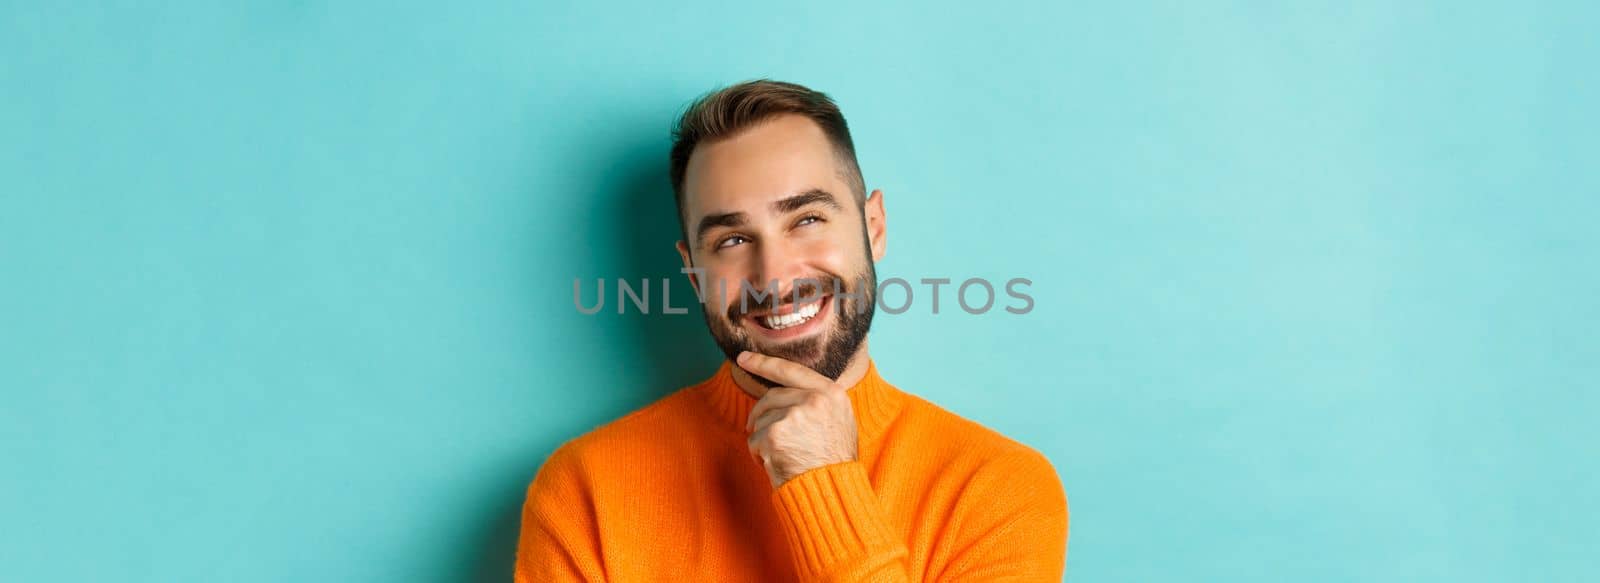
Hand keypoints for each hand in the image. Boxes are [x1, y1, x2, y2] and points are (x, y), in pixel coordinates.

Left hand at [738, 351, 858, 487]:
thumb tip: (784, 394)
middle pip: (771, 397)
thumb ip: (817, 402)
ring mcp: (794, 415)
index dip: (764, 363)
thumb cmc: (835, 462)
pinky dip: (759, 455)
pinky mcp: (776, 434)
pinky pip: (754, 440)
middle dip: (760, 415)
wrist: (833, 491)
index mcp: (832, 393)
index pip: (792, 370)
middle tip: (761, 434)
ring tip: (783, 457)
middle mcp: (814, 399)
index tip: (743, 358)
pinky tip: (776, 465)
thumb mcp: (839, 422)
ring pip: (761, 420)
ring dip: (763, 440)